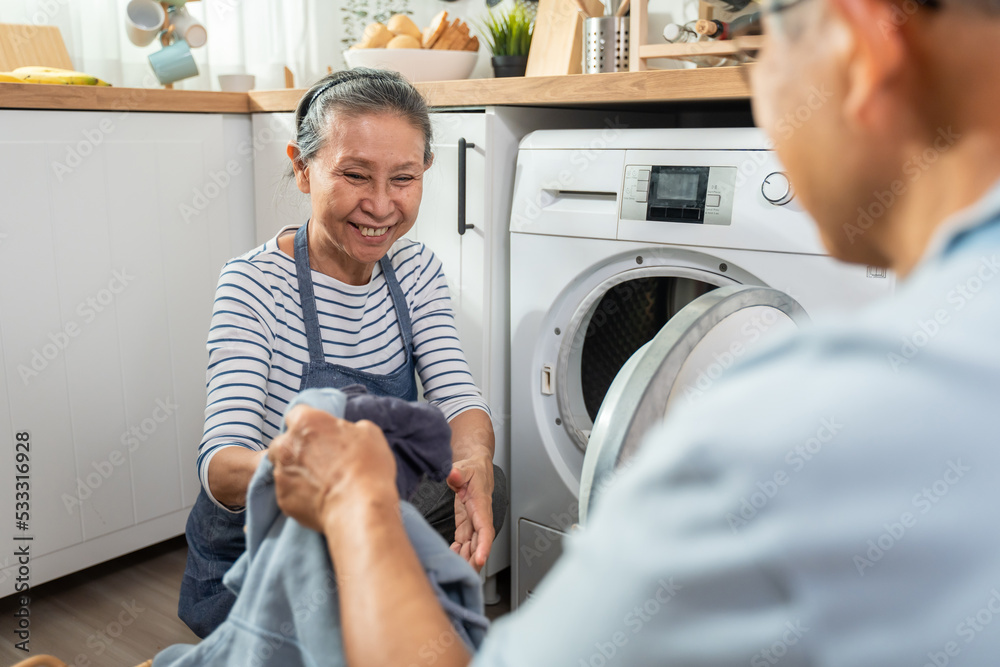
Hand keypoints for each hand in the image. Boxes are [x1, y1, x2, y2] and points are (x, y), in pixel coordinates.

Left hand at [269, 405, 398, 531]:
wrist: (359, 508)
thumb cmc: (367, 467)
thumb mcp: (370, 433)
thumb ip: (349, 428)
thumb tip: (346, 432)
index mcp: (306, 423)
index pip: (297, 414)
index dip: (310, 424)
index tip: (321, 434)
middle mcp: (287, 446)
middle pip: (283, 442)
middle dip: (295, 448)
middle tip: (319, 459)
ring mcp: (281, 474)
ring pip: (282, 468)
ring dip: (296, 472)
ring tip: (319, 483)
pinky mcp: (283, 499)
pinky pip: (288, 492)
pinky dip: (299, 494)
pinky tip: (318, 499)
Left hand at [447, 456, 494, 570]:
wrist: (475, 467)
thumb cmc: (473, 468)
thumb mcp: (464, 467)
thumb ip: (458, 472)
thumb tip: (453, 474)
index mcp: (481, 505)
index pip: (485, 528)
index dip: (484, 545)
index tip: (481, 559)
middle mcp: (479, 516)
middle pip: (479, 543)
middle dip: (474, 560)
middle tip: (466, 575)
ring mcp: (473, 521)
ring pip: (472, 545)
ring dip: (466, 559)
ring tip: (457, 572)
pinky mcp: (465, 523)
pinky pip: (464, 541)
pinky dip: (459, 552)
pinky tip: (452, 558)